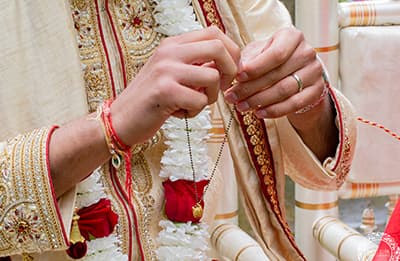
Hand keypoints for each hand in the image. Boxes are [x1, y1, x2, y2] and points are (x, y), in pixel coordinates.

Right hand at [111, 26, 239, 144]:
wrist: (121, 119)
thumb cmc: (151, 98)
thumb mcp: (171, 72)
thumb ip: (195, 63)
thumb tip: (229, 62)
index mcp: (172, 44)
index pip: (214, 33)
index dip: (231, 52)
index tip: (226, 72)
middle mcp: (169, 51)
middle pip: (219, 47)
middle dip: (230, 71)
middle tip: (220, 87)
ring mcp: (166, 70)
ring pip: (212, 76)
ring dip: (210, 97)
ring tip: (193, 104)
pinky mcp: (165, 91)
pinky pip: (199, 101)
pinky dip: (194, 112)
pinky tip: (179, 113)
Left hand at [224, 27, 324, 118]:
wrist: (294, 72)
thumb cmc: (269, 59)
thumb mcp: (257, 53)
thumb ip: (248, 59)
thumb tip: (237, 71)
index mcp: (292, 37)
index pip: (276, 53)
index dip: (256, 67)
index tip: (238, 77)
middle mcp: (307, 52)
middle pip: (277, 74)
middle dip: (250, 88)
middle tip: (232, 97)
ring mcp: (314, 72)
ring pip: (284, 90)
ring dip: (259, 101)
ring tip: (241, 106)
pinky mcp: (316, 91)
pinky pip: (294, 104)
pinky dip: (274, 110)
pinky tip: (258, 113)